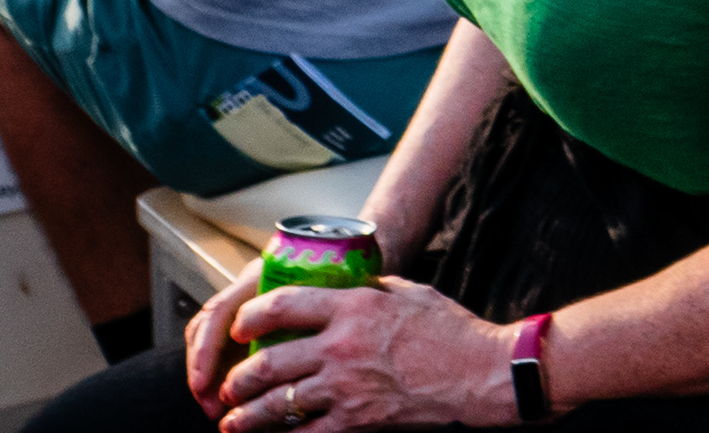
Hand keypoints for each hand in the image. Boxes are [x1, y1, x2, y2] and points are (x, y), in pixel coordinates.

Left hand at [209, 278, 511, 432]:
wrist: (480, 373)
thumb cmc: (450, 331)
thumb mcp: (408, 293)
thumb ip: (369, 292)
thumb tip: (342, 288)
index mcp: (355, 307)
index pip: (283, 305)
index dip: (250, 317)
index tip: (239, 326)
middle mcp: (342, 346)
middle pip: (268, 362)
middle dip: (238, 378)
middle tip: (229, 385)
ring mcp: (346, 388)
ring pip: (277, 405)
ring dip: (246, 416)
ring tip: (233, 420)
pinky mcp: (356, 421)